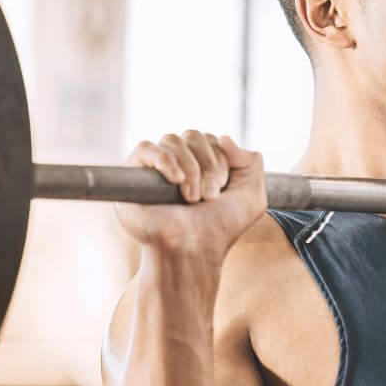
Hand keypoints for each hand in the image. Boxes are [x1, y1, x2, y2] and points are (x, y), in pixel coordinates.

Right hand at [115, 130, 266, 259]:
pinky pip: (145, 148)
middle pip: (192, 136)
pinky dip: (164, 160)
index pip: (211, 139)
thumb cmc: (220, 228)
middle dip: (208, 165)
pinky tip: (175, 180)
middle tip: (210, 196)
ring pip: (172, 140)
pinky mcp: (132, 175)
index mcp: (202, 163)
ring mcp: (154, 168)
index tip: (222, 188)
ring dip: (189, 169)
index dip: (221, 159)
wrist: (193, 249)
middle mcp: (177, 162)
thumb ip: (251, 161)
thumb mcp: (252, 196)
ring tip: (192, 198)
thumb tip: (223, 136)